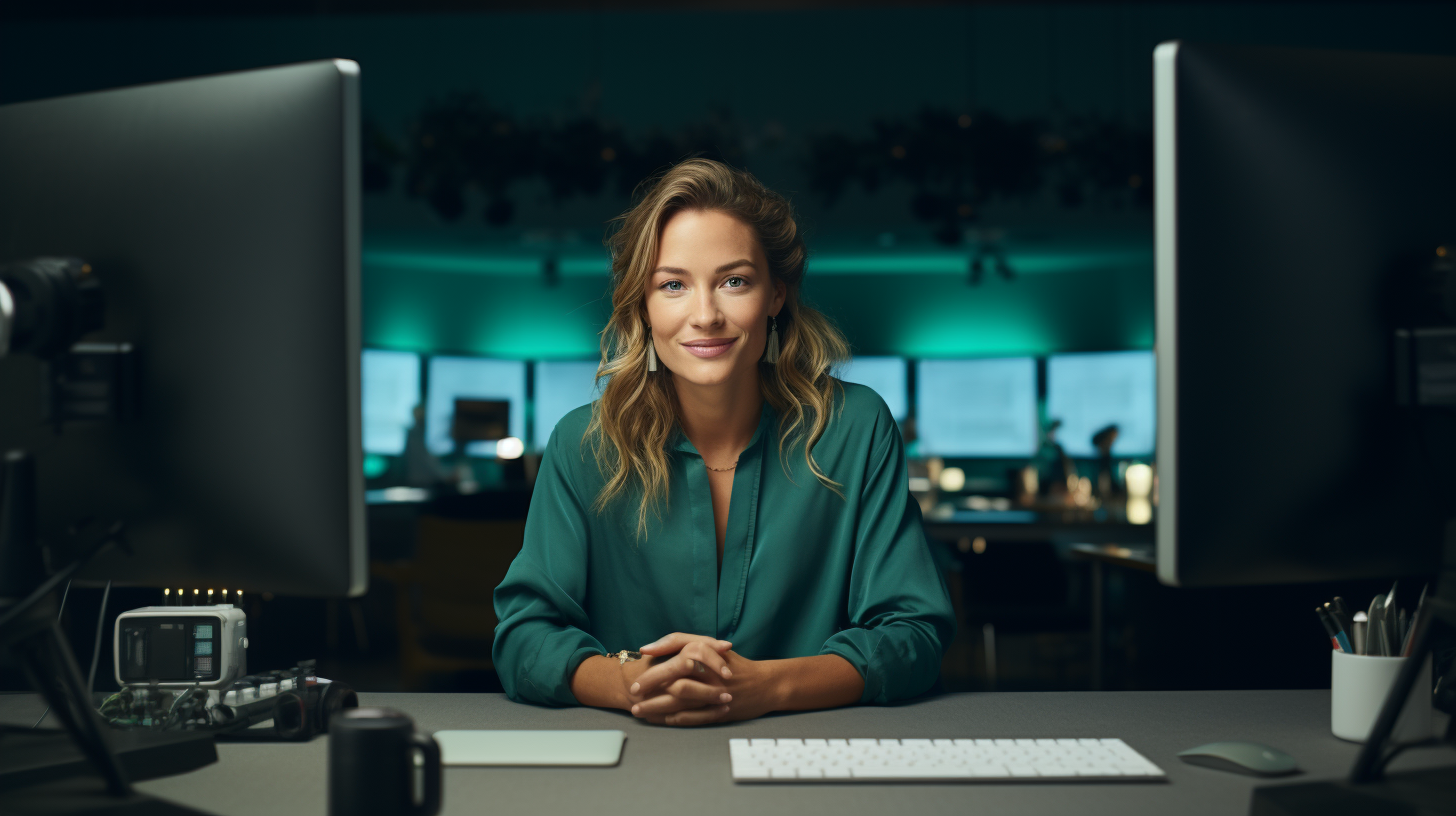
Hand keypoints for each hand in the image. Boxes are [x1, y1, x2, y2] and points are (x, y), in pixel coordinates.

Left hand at [628, 633, 781, 726]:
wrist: (764, 684)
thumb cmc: (733, 663)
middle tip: (634, 696)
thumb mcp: (709, 645)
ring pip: (682, 704)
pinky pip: (692, 718)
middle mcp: (711, 677)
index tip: (637, 678)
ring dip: (657, 708)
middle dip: (652, 691)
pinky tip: (660, 720)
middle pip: (676, 684)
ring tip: (639, 711)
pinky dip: (673, 720)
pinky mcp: (718, 713)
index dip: (653, 671)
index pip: (675, 661)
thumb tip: (648, 649)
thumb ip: (679, 641)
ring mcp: (714, 697)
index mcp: (706, 657)